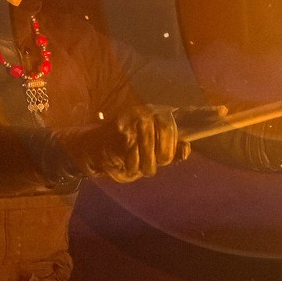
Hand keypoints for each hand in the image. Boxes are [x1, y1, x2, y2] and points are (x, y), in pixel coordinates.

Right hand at [66, 107, 190, 180]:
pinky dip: (129, 168)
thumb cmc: (130, 145)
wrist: (95, 143)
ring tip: (136, 165)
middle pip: (162, 147)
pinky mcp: (120, 134)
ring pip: (147, 158)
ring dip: (142, 168)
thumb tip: (186, 149)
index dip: (170, 147)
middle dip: (157, 162)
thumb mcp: (154, 145)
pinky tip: (123, 162)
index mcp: (158, 112)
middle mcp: (146, 112)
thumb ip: (173, 148)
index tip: (164, 157)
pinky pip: (132, 160)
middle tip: (150, 165)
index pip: (171, 129)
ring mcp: (132, 121)